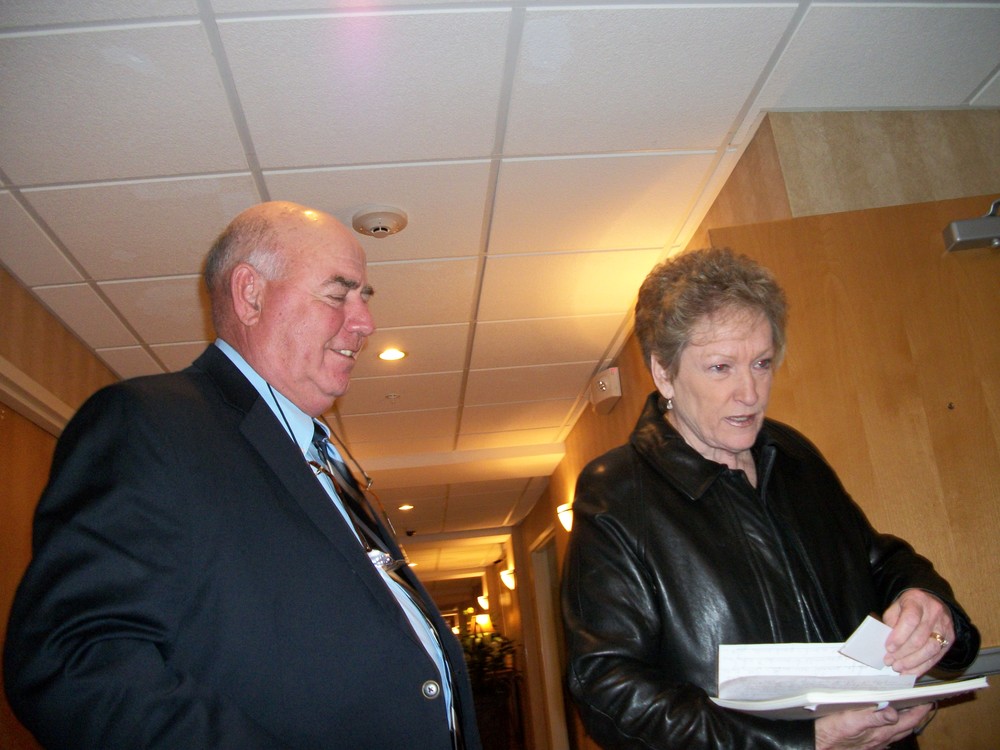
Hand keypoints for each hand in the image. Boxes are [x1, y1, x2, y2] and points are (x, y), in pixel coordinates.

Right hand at [815, 703, 932, 749]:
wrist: (819, 745)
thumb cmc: (832, 732)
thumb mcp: (851, 720)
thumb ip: (873, 717)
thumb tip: (894, 713)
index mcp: (881, 732)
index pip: (909, 721)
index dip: (920, 710)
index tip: (929, 699)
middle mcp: (882, 740)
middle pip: (907, 727)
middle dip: (916, 715)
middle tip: (922, 702)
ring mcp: (876, 744)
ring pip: (897, 732)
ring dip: (906, 721)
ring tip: (908, 709)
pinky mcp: (867, 745)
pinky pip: (887, 736)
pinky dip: (893, 727)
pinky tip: (886, 722)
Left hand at [881, 589, 954, 674]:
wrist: (931, 601)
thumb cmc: (909, 606)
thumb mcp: (896, 606)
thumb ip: (891, 622)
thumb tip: (887, 643)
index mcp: (918, 600)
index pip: (910, 620)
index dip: (899, 637)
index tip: (888, 648)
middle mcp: (934, 613)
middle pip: (920, 638)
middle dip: (903, 653)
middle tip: (889, 661)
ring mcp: (945, 627)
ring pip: (931, 650)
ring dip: (912, 662)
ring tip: (898, 667)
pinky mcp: (950, 640)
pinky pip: (936, 657)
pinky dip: (922, 667)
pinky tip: (910, 672)